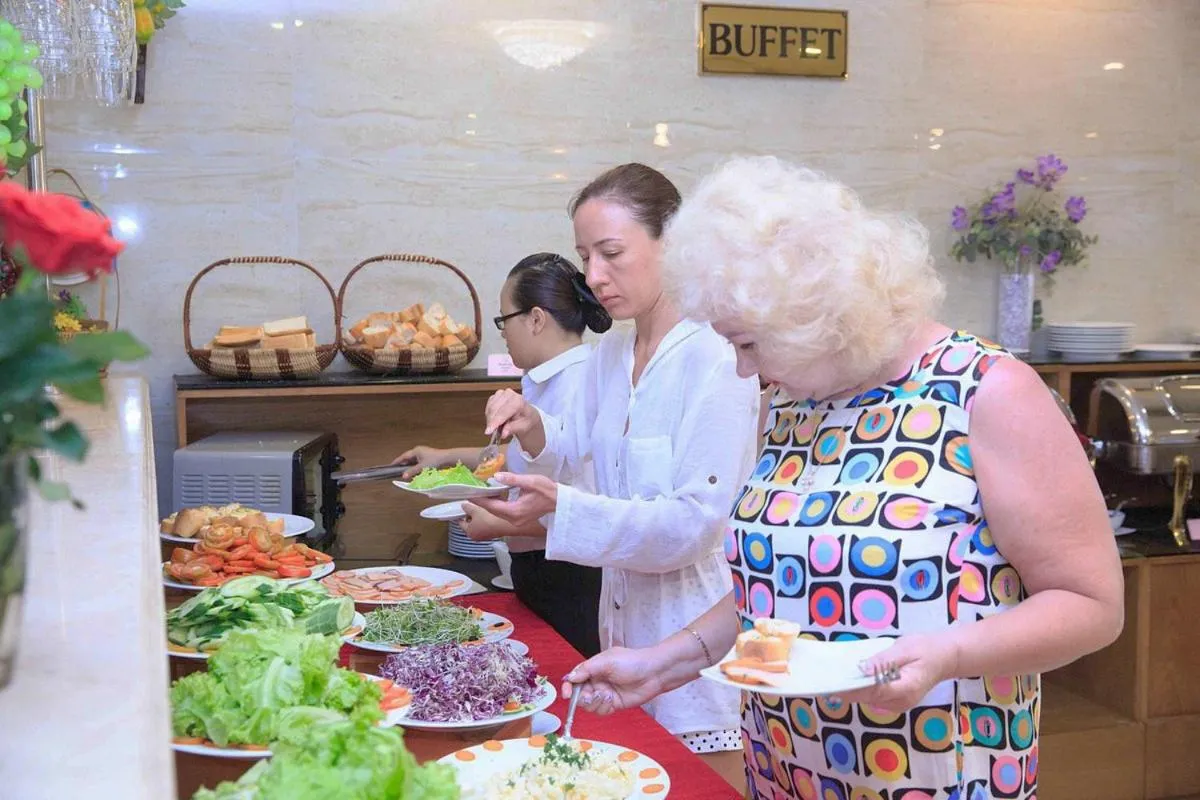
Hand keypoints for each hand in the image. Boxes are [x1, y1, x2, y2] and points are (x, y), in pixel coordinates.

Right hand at [390, 445, 445, 479]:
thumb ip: (412, 471)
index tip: (391, 465)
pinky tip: (416, 471)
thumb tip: (403, 476)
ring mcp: (424, 453)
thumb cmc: (435, 461)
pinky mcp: (428, 457)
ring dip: (410, 466)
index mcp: (416, 451)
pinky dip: (416, 466)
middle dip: (403, 464)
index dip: (397, 461)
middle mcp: (419, 450)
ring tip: (406, 472)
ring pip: (414, 460)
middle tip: (398, 471)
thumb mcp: (422, 467)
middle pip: (408, 458)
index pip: (403, 456)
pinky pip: (419, 462)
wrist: (447, 458)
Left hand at [459, 502, 508, 541]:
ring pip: (480, 523)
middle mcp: (477, 536)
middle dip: (472, 514)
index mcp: (469, 532)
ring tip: (483, 507)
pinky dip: (488, 517)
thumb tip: (464, 506)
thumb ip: (467, 507)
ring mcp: (487, 535)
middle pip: (471, 523)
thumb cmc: (488, 518)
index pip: (461, 522)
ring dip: (481, 515)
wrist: (506, 524)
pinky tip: (491, 511)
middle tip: (473, 505)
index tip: (462, 507)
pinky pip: (488, 523)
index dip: (460, 514)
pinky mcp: (495, 532)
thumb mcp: (475, 509)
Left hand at [472, 472, 556, 527]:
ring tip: (479, 492)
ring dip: (488, 503)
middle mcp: (514, 519)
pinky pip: (503, 512)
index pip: (492, 505)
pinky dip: (496, 504)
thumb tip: (496, 476)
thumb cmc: (548, 490)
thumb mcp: (530, 481)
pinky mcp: (519, 519)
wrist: (560, 501)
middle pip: (492, 510)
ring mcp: (517, 521)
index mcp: (515, 511)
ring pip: (497, 512)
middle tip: (470, 491)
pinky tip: (493, 496)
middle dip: (481, 501)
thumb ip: (512, 479)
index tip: (469, 493)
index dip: (479, 499)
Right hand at [485, 389, 539, 439]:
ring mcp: (501, 393)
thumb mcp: (523, 427)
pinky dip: (489, 416)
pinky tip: (495, 420)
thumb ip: (512, 429)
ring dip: (490, 420)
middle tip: (492, 433)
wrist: (526, 414)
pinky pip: (488, 407)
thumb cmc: (526, 420)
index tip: (488, 432)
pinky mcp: (495, 396)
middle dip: (491, 422)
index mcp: (518, 400)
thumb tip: (503, 434)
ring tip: (498, 427)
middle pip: (494, 409)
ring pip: (490, 409)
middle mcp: (509, 394)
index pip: (503, 411)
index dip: (495, 422)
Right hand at [562, 646, 666, 714]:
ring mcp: (605, 694)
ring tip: (607, 695)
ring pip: (589, 705)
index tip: (566, 695)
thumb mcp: (606, 661)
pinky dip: (603, 708)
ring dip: (595, 703)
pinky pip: (600, 711)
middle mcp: (597, 681)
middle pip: (580, 695)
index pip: (574, 679)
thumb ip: (586, 670)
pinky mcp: (613, 704)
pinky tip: (612, 701)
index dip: (568, 687)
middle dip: (583, 698)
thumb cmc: (631, 662)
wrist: (653, 673)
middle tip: (592, 695)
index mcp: (593, 668)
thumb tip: (569, 678)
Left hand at [841, 633, 959, 713]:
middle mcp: (901, 702)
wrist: (944, 657)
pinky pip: (874, 697)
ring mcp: (899, 705)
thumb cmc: (926, 649)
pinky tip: (850, 678)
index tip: (831, 684)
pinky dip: (862, 689)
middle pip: (867, 698)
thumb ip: (883, 660)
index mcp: (905, 689)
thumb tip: (862, 669)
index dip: (851, 688)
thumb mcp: (904, 648)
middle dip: (847, 689)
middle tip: (824, 679)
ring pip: (869, 699)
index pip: (872, 691)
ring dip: (852, 689)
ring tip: (833, 677)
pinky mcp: (895, 701)